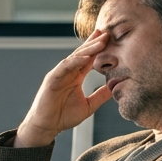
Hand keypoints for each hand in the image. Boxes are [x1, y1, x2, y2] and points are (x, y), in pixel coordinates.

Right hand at [14, 31, 113, 147]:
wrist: (47, 127)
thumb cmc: (63, 117)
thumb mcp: (88, 106)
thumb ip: (99, 96)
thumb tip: (114, 88)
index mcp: (76, 77)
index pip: (89, 59)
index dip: (98, 49)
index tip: (110, 40)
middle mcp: (68, 73)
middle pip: (82, 54)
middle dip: (94, 43)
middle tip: (107, 33)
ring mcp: (59, 74)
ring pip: (75, 57)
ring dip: (87, 49)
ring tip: (100, 41)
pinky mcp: (52, 79)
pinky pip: (64, 67)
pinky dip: (74, 61)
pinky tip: (85, 57)